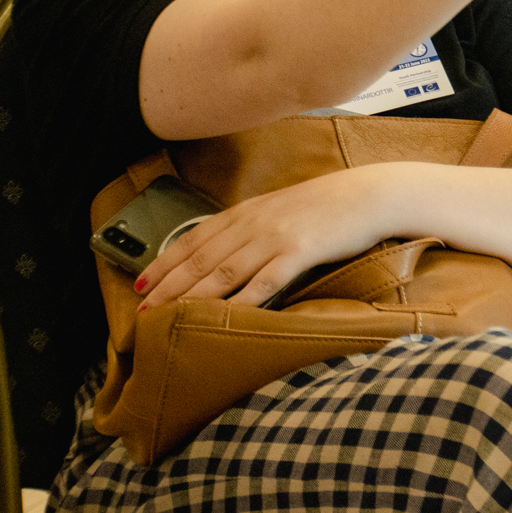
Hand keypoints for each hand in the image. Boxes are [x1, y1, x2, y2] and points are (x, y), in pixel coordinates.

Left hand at [135, 166, 397, 310]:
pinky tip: (225, 317)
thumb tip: (228, 253)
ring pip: (224, 271)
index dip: (164, 262)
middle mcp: (254, 222)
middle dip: (168, 286)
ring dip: (192, 296)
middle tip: (143, 311)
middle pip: (201, 258)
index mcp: (247, 211)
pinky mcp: (300, 251)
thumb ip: (254, 229)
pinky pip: (265, 281)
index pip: (193, 238)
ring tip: (169, 317)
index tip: (140, 284)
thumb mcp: (283, 211)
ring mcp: (275, 236)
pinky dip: (241, 301)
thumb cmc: (330, 207)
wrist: (370, 195)